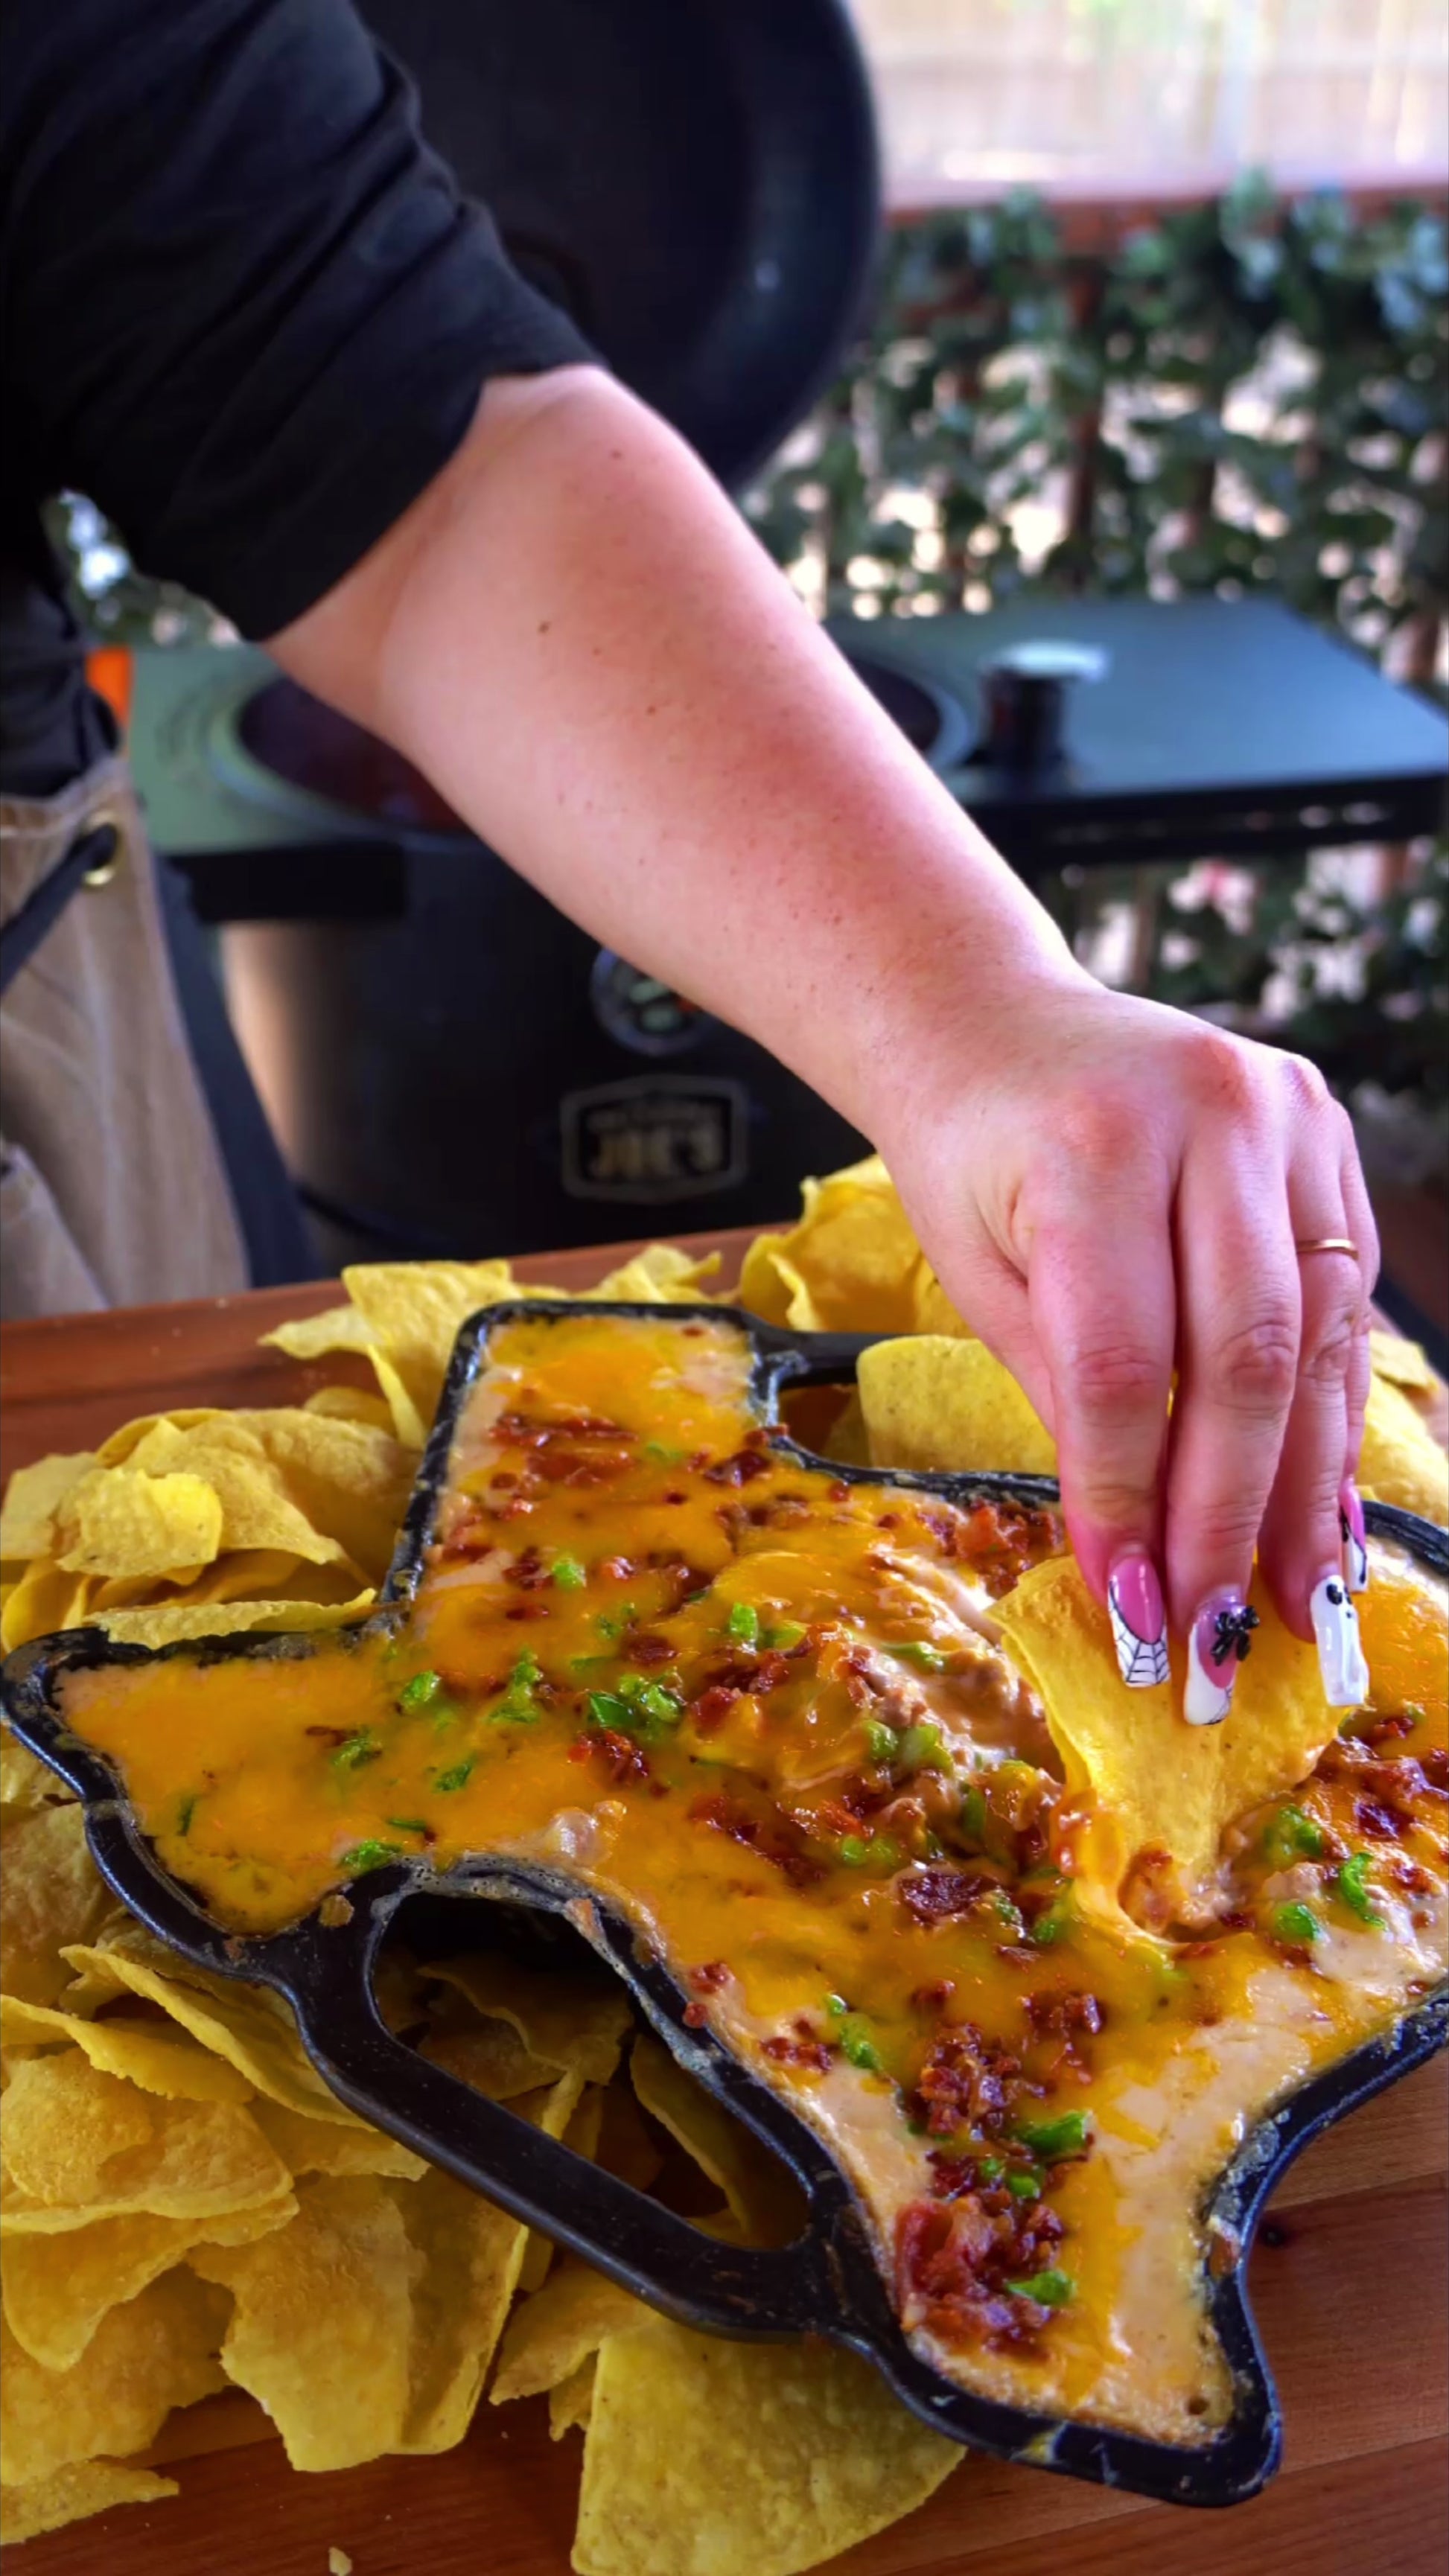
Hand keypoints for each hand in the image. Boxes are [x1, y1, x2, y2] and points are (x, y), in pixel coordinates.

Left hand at [881, 977, 1376, 1716]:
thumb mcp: (979, 1274)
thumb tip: (1139, 1552)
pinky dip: (1330, 1411)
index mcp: (1092, 1144)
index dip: (1134, 1497)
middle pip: (1243, 1356)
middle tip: (1223, 1636)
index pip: (1125, 1360)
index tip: (1134, 1610)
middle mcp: (1209, 1115)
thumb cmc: (968, 1155)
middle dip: (1233, 1516)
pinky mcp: (1327, 1133)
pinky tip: (1323, 1506)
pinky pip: (1342, 1297)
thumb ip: (1067, 1394)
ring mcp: (1287, 1115)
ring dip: (1306, 1485)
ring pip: (1316, 1336)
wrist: (993, 1022)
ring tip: (1294, 1599)